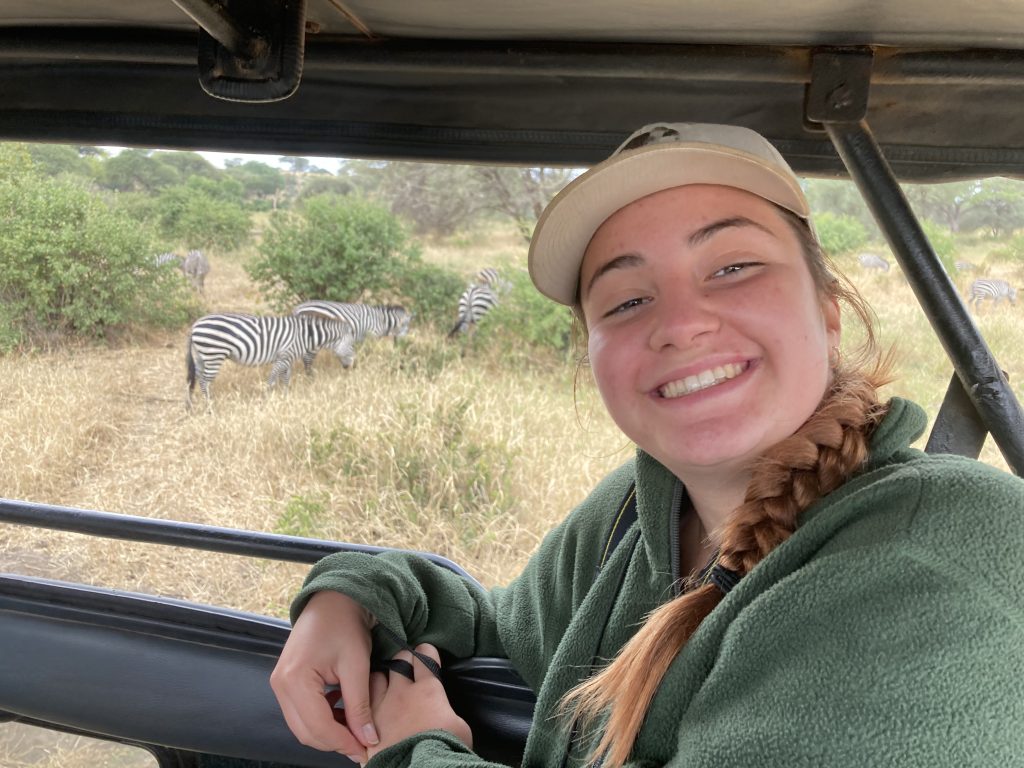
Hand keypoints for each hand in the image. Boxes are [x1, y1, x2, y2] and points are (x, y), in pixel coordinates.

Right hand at [270, 591, 378, 763]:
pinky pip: (301, 712)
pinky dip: (321, 719)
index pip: (318, 727)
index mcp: (295, 679)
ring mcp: (280, 683)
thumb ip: (359, 705)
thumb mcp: (357, 665)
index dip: (343, 743)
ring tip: (355, 729)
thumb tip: (367, 739)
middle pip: (306, 731)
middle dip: (334, 742)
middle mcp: (281, 684)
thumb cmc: (345, 625)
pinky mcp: (285, 682)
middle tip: (362, 743)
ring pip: (302, 725)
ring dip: (328, 732)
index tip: (365, 750)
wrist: (333, 600)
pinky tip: (341, 712)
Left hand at [367, 644, 471, 759]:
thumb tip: (443, 710)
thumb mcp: (460, 727)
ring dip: (381, 680)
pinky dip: (366, 703)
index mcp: (428, 689)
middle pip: (399, 661)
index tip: (427, 656)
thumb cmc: (445, 748)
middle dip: (404, 661)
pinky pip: (361, 705)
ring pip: (375, 678)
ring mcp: (380, 707)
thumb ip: (447, 710)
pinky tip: (369, 709)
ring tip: (385, 688)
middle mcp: (401, 692)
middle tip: (407, 669)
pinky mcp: (366, 725)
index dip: (426, 653)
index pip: (425, 657)